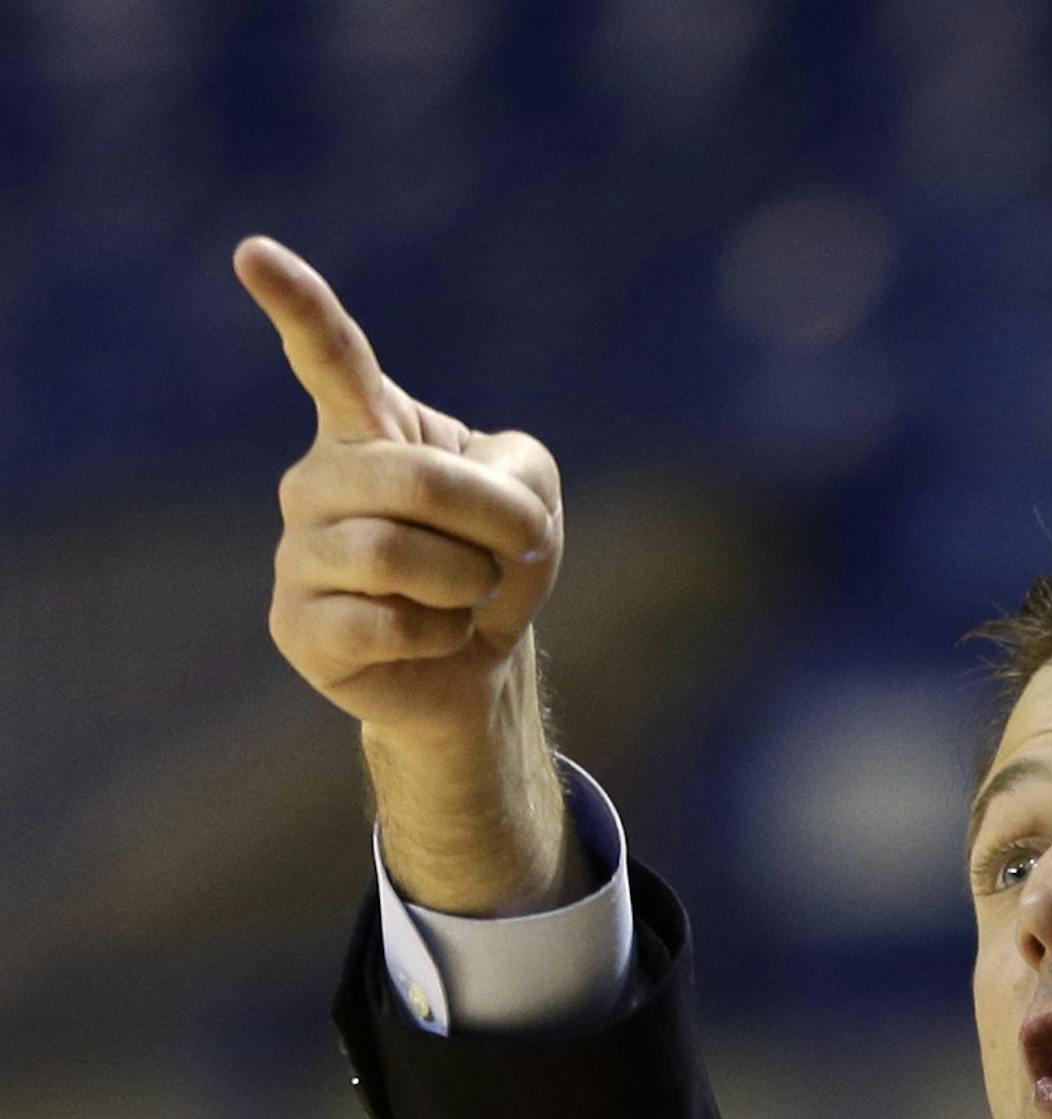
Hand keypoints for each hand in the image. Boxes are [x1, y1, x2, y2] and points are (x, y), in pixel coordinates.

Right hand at [234, 235, 575, 912]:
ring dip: (465, 582)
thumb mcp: (532, 500)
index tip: (252, 252)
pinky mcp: (296, 626)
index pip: (332, 355)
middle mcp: (316, 478)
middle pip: (409, 479)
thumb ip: (516, 471)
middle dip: (487, 525)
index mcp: (366, 427)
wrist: (474, 666)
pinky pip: (383, 623)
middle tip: (503, 556)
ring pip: (391, 552)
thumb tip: (456, 510)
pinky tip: (433, 636)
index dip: (296, 302)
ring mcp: (297, 552)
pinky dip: (441, 634)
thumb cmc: (492, 565)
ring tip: (464, 596)